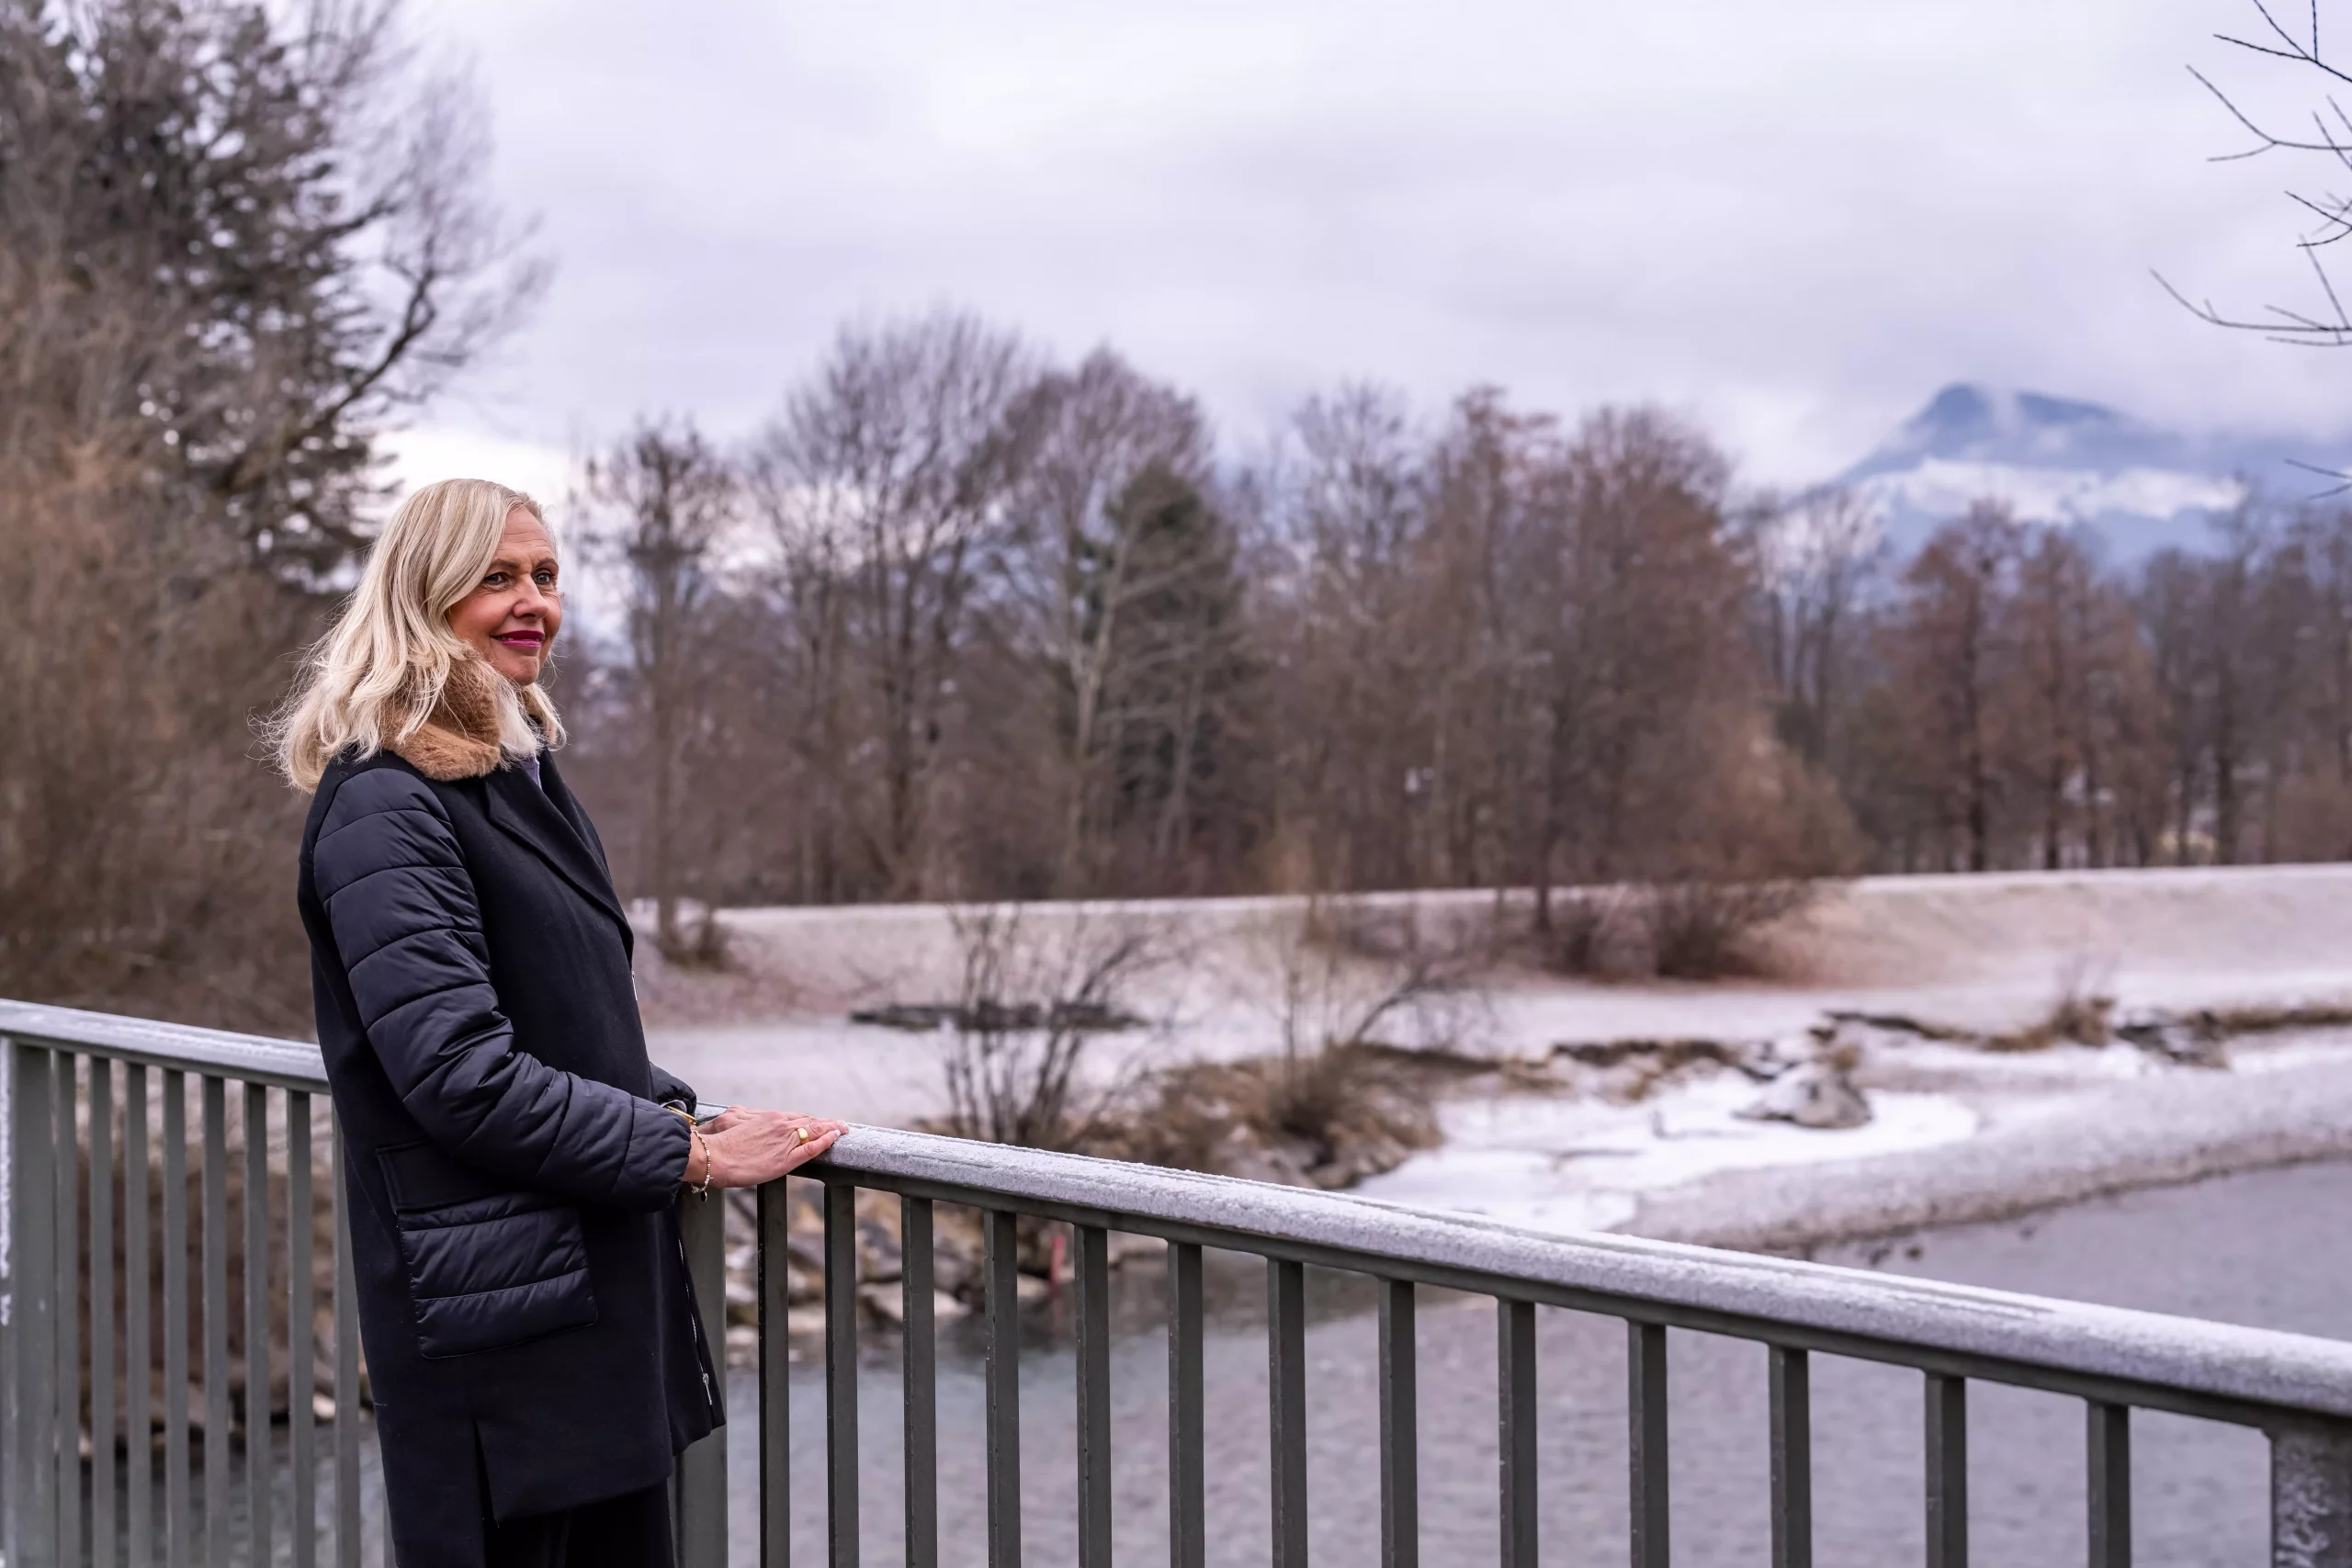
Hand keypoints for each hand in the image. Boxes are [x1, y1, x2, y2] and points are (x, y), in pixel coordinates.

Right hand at [691, 1108, 846, 1188]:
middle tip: (840, 1124)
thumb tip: (752, 1126)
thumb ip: (750, 1123)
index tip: (820, 1120)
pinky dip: (826, 1141)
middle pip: (808, 1121)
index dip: (810, 1119)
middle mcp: (779, 1124)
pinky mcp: (785, 1158)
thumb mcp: (735, 1122)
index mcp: (767, 1117)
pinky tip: (836, 1137)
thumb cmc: (718, 1144)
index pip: (795, 1117)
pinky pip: (811, 1148)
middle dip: (826, 1122)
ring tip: (843, 1129)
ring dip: (831, 1128)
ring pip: (814, 1130)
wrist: (712, 1156)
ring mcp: (784, 1140)